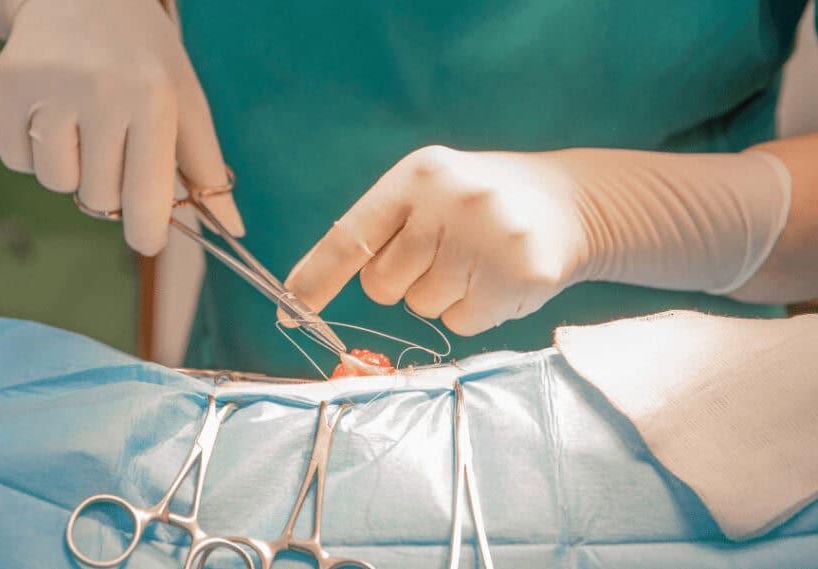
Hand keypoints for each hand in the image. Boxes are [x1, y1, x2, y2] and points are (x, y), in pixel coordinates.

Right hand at [0, 0, 242, 253]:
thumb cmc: (144, 55)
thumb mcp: (185, 99)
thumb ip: (206, 168)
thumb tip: (233, 230)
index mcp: (154, 98)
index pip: (146, 194)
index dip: (147, 230)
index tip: (148, 242)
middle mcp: (101, 92)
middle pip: (99, 196)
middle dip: (110, 186)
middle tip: (116, 146)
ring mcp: (50, 87)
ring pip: (56, 183)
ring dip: (71, 169)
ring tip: (83, 124)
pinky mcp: (8, 85)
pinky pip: (17, 160)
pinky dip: (33, 151)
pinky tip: (51, 113)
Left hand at [283, 144, 790, 335]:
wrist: (573, 203)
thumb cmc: (482, 202)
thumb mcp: (431, 191)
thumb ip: (383, 228)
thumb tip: (309, 287)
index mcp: (419, 176)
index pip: (351, 235)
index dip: (316, 276)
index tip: (289, 307)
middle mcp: (451, 203)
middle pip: (383, 283)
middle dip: (401, 280)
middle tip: (440, 254)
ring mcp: (486, 241)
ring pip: (421, 306)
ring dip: (440, 295)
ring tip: (475, 261)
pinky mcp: (515, 278)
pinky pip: (460, 323)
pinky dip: (472, 311)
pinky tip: (495, 279)